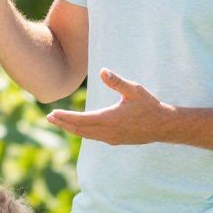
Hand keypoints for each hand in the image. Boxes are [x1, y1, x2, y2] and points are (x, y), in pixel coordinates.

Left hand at [46, 69, 170, 145]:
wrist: (163, 126)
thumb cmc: (149, 106)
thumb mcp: (134, 90)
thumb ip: (117, 82)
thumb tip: (102, 71)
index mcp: (109, 119)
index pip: (81, 119)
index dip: (66, 117)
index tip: (53, 113)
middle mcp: (107, 132)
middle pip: (79, 129)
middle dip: (63, 123)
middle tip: (49, 118)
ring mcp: (111, 138)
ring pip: (86, 135)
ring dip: (71, 128)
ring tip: (60, 122)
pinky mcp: (115, 141)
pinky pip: (94, 137)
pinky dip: (83, 133)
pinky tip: (79, 128)